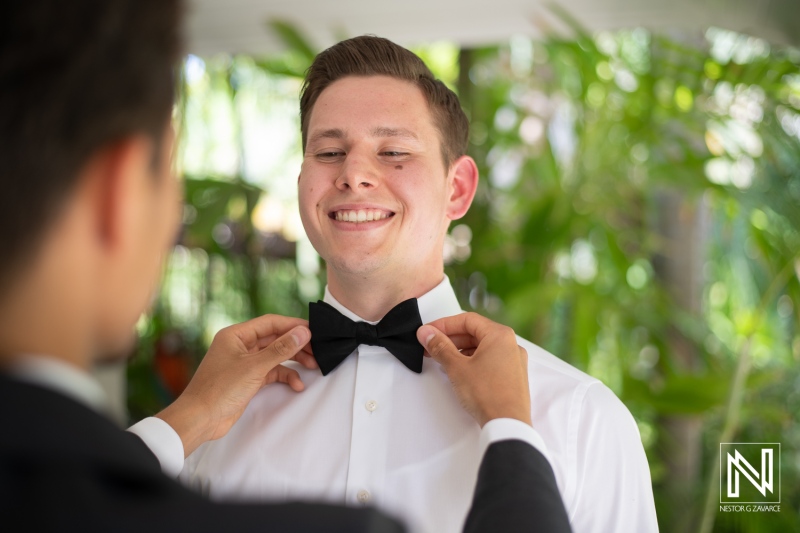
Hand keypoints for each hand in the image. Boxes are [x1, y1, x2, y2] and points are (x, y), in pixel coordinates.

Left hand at [156, 314, 316, 455]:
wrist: (200, 419)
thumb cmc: (218, 390)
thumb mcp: (254, 367)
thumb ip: (281, 349)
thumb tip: (303, 332)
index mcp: (236, 335)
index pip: (270, 323)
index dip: (292, 325)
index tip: (313, 331)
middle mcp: (240, 346)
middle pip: (274, 338)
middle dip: (296, 345)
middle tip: (317, 351)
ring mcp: (244, 363)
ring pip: (275, 356)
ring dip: (293, 360)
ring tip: (312, 366)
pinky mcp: (247, 379)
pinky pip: (271, 372)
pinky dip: (284, 376)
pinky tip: (296, 384)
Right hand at [416, 313, 530, 427]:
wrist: (508, 424)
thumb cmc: (487, 394)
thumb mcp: (457, 367)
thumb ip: (439, 346)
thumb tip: (426, 333)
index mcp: (500, 335)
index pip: (467, 320)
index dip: (444, 324)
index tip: (428, 332)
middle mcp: (511, 344)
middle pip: (475, 333)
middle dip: (450, 339)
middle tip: (430, 346)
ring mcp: (514, 361)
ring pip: (482, 347)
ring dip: (460, 350)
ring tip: (442, 359)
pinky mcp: (513, 376)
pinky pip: (490, 360)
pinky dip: (473, 361)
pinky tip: (459, 371)